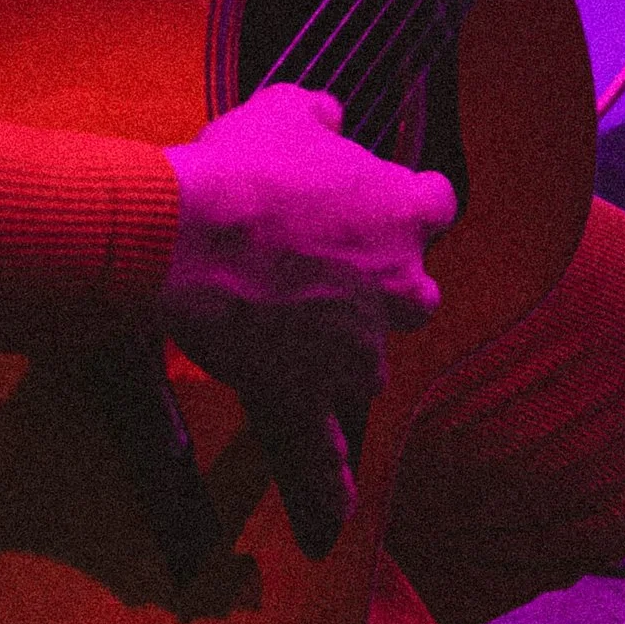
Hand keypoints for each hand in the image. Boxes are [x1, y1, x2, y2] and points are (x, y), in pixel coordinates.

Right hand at [161, 83, 454, 559]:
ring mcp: (357, 348)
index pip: (438, 203)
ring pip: (371, 362)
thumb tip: (328, 113)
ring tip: (295, 337)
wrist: (187, 236)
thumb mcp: (285, 110)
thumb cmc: (241, 167)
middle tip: (330, 267)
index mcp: (403, 213)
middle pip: (417, 294)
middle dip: (383, 285)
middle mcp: (398, 287)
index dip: (408, 200)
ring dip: (345, 350)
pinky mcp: (308, 391)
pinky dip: (330, 479)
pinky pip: (325, 447)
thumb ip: (318, 115)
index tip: (383, 199)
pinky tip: (338, 513)